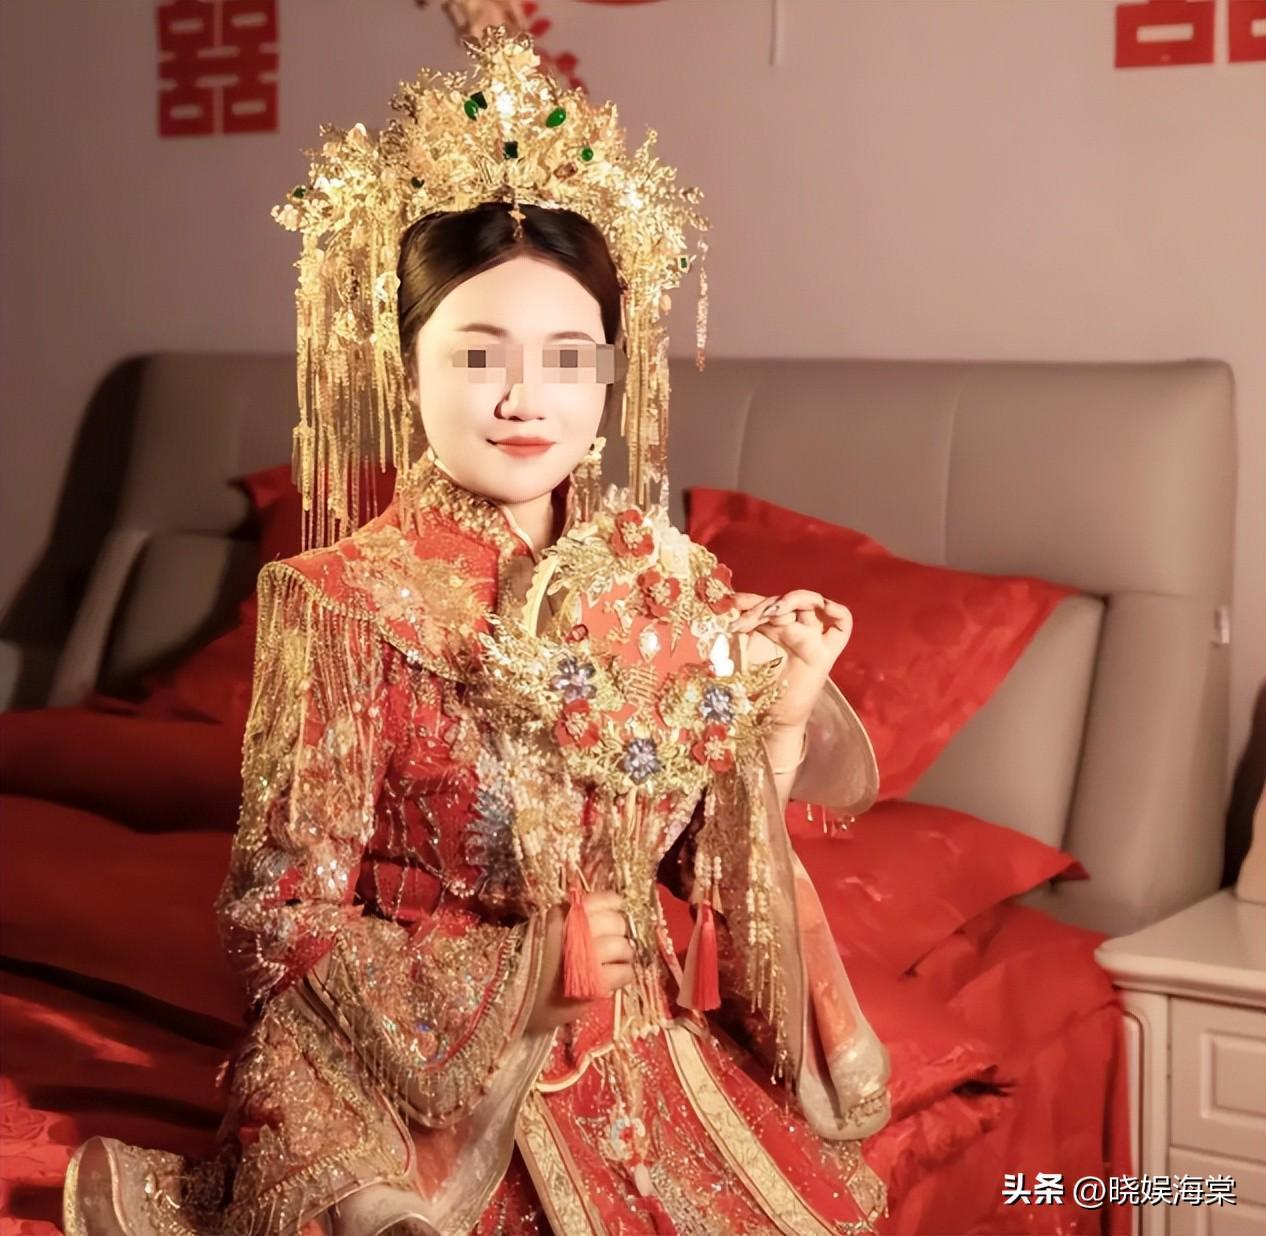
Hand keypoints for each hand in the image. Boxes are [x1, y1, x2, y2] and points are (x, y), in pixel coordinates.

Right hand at [528, 891, 633, 1032]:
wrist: (507, 1000)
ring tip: (617, 961)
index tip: (616, 908)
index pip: (600, 900)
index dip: (612, 904)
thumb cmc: (521, 966)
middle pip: (616, 923)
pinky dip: (625, 973)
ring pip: (622, 947)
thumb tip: (593, 913)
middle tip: (614, 940)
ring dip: (623, 954)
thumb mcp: (538, 932)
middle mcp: (575, 933)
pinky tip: (618, 976)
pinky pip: (623, 973)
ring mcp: (585, 959)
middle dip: (619, 931)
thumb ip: (563, 921)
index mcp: (560, 917)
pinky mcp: (592, 985)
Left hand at [730, 589, 852, 733]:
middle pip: (787, 600)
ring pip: (812, 604)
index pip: (766, 600)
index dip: (749, 599)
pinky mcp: (825, 654)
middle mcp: (794, 628)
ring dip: (790, 601)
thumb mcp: (739, 650)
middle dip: (763, 605)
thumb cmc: (753, 688)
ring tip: (769, 614)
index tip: (730, 605)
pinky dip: (837, 610)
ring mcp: (812, 639)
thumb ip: (738, 628)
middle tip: (744, 622)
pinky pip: (843, 625)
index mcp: (773, 626)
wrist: (768, 718)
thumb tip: (726, 605)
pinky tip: (822, 608)